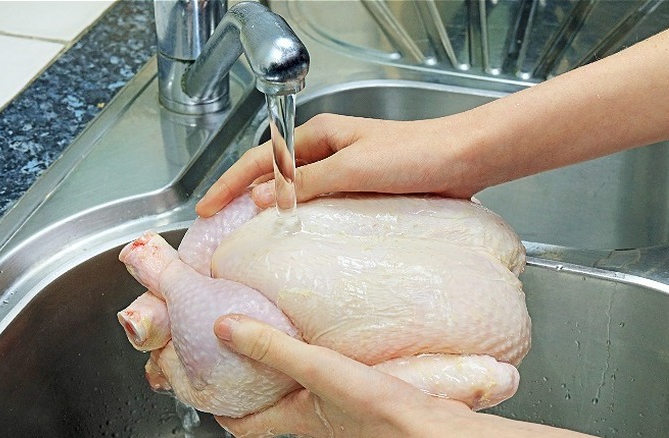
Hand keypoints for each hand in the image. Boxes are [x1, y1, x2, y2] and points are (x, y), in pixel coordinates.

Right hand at [195, 113, 491, 216]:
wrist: (463, 159)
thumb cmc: (414, 155)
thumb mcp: (352, 168)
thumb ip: (306, 184)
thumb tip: (258, 198)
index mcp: (320, 136)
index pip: (260, 159)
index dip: (229, 184)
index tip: (205, 208)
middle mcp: (329, 151)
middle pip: (274, 175)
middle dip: (244, 198)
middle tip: (221, 228)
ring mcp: (346, 172)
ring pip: (299, 194)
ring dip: (275, 212)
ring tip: (252, 240)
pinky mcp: (364, 192)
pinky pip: (325, 207)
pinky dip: (306, 222)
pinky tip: (300, 242)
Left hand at [213, 314, 592, 437]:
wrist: (434, 428)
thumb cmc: (380, 413)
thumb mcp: (318, 372)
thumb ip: (274, 349)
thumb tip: (226, 327)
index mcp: (297, 421)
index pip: (246, 424)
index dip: (223, 408)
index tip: (208, 388)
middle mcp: (317, 422)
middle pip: (276, 408)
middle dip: (259, 384)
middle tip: (247, 353)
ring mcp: (344, 414)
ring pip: (307, 394)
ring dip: (294, 372)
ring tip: (289, 338)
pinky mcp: (370, 400)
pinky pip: (338, 383)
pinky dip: (328, 366)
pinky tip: (339, 346)